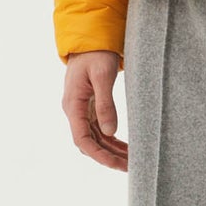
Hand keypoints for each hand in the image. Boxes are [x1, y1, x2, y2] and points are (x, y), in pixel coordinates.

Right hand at [63, 51, 127, 170]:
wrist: (90, 39)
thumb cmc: (96, 54)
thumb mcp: (102, 76)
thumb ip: (106, 104)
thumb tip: (111, 132)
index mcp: (73, 105)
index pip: (82, 139)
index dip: (99, 155)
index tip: (116, 164)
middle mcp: (74, 110)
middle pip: (90, 143)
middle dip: (108, 157)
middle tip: (131, 167)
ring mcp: (81, 109)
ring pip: (96, 138)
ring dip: (112, 150)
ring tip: (132, 161)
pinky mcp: (89, 106)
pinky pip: (99, 129)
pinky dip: (112, 140)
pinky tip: (125, 147)